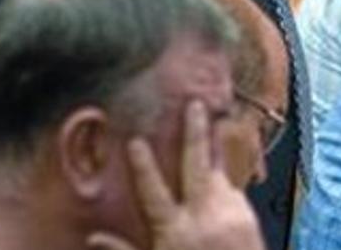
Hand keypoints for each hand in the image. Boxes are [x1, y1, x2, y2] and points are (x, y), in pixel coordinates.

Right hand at [86, 101, 265, 249]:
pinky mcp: (247, 215)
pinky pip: (234, 188)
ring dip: (214, 145)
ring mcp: (228, 213)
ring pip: (219, 170)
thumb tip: (93, 238)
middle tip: (195, 103)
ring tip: (214, 118)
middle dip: (194, 132)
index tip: (136, 140)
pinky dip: (226, 176)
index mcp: (173, 231)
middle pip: (196, 164)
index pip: (152, 192)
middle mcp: (202, 217)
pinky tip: (222, 164)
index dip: (142, 166)